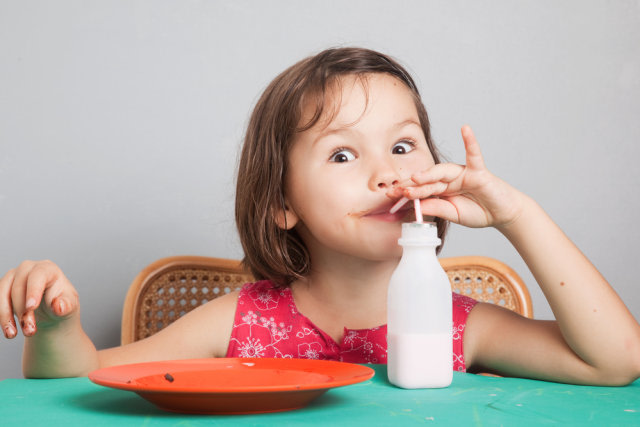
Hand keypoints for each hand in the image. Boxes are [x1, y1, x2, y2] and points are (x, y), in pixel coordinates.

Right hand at [0, 260, 78, 338]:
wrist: (51, 311)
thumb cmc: (62, 304)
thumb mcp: (69, 306)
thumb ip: (65, 306)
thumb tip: (58, 306)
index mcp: (48, 269)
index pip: (38, 275)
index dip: (33, 290)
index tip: (31, 307)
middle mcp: (28, 268)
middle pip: (19, 287)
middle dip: (22, 312)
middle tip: (30, 331)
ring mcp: (13, 276)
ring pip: (2, 293)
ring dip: (6, 316)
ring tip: (13, 335)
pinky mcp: (3, 287)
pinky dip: (1, 316)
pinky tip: (7, 329)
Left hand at [388, 125, 524, 227]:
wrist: (502, 214)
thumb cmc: (478, 212)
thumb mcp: (453, 214)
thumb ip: (437, 208)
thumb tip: (418, 206)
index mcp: (441, 190)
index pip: (421, 190)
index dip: (408, 193)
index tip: (391, 196)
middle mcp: (449, 179)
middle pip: (428, 180)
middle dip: (413, 185)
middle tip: (397, 189)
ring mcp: (463, 173)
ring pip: (442, 172)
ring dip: (429, 174)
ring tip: (416, 178)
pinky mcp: (479, 171)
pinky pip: (474, 154)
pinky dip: (470, 142)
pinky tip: (465, 129)